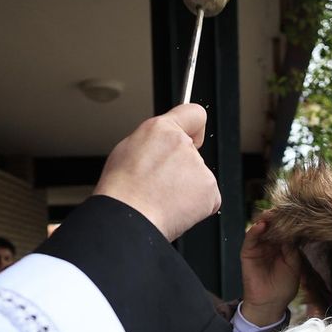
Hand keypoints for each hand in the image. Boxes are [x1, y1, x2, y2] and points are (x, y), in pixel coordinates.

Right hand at [93, 104, 219, 241]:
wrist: (128, 217)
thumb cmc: (122, 190)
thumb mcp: (127, 149)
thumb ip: (153, 143)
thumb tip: (161, 147)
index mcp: (161, 129)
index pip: (194, 114)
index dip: (194, 128)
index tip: (193, 136)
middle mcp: (183, 144)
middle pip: (193, 154)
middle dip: (182, 168)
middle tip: (160, 184)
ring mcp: (199, 168)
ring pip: (198, 178)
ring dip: (186, 190)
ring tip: (162, 199)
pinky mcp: (210, 190)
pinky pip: (207, 199)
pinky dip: (196, 207)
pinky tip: (175, 209)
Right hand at [236, 213, 301, 327]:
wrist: (270, 304)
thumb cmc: (284, 287)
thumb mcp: (294, 264)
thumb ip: (293, 248)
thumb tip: (294, 230)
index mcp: (282, 246)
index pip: (285, 228)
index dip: (289, 220)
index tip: (296, 211)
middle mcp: (270, 244)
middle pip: (273, 225)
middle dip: (278, 216)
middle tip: (285, 208)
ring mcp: (258, 247)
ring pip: (261, 228)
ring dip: (267, 220)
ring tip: (273, 213)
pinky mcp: (248, 253)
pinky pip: (250, 239)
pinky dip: (255, 231)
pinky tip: (262, 224)